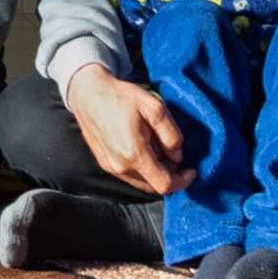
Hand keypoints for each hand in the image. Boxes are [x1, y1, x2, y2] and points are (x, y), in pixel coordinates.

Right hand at [67, 63, 194, 194]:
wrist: (88, 93)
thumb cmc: (120, 97)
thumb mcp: (155, 108)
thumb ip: (172, 135)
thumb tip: (177, 156)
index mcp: (134, 154)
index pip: (165, 184)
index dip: (183, 181)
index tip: (191, 169)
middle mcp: (120, 166)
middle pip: (154, 186)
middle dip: (169, 174)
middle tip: (173, 154)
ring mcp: (110, 166)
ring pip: (142, 182)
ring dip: (155, 172)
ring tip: (157, 150)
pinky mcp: (104, 163)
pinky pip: (130, 176)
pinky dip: (142, 169)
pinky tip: (142, 149)